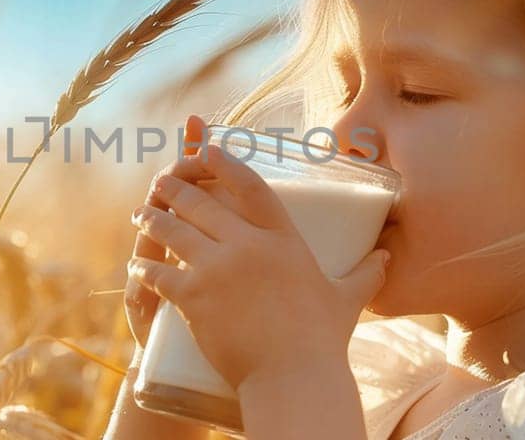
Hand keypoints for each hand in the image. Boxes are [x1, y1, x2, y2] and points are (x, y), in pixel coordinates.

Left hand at [126, 115, 389, 390]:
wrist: (293, 376)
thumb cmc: (322, 340)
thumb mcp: (346, 299)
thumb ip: (366, 274)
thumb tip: (387, 258)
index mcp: (282, 239)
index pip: (249, 185)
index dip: (223, 161)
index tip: (204, 148)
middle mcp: (247, 245)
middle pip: (200, 202)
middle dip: (174, 188)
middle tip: (160, 184)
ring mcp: (217, 268)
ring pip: (173, 230)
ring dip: (152, 219)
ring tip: (142, 215)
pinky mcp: (194, 296)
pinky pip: (159, 272)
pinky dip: (144, 267)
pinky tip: (137, 265)